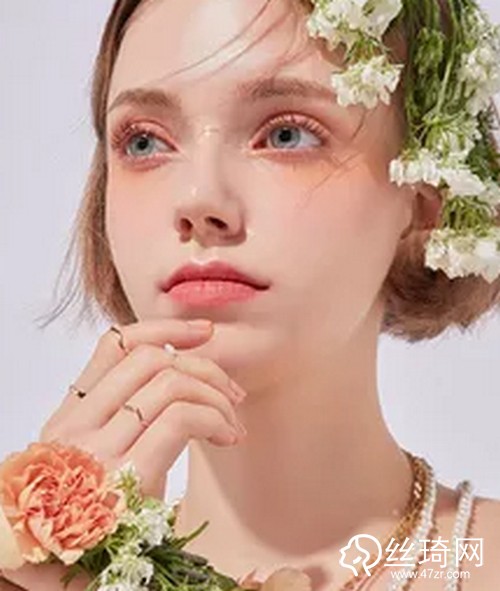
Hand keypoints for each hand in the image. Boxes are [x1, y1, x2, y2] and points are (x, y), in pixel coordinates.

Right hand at [3, 318, 246, 589]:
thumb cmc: (88, 525)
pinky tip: (228, 438)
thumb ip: (120, 422)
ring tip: (232, 423)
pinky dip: (215, 417)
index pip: (115, 344)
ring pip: (170, 382)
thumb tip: (177, 380)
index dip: (165, 327)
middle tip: (231, 393)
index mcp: (69, 417)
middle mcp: (76, 427)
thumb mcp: (96, 463)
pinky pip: (181, 418)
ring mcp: (97, 451)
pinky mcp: (126, 478)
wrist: (59, 585)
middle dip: (204, 365)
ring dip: (216, 395)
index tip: (205, 333)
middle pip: (152, 358)